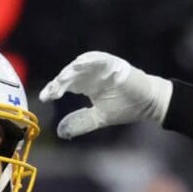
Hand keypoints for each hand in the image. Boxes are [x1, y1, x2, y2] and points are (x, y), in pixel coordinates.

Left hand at [39, 52, 172, 139]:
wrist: (149, 103)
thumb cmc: (125, 107)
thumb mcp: (98, 118)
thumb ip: (80, 122)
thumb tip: (60, 132)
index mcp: (86, 85)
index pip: (65, 85)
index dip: (53, 90)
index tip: (43, 98)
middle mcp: (91, 75)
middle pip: (70, 75)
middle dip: (59, 83)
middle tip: (51, 92)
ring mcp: (102, 68)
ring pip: (81, 66)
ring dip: (70, 72)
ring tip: (61, 80)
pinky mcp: (115, 64)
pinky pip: (100, 59)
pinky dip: (89, 61)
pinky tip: (79, 65)